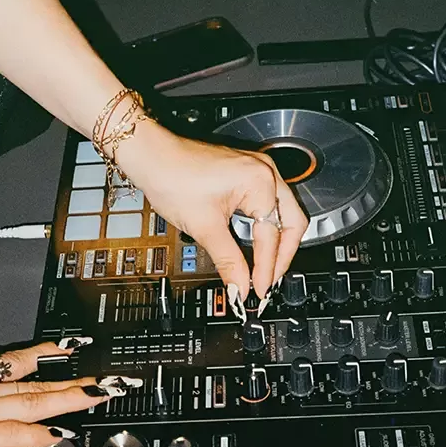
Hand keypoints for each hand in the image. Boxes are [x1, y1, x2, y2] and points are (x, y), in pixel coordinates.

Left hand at [117, 120, 307, 299]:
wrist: (152, 157)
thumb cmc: (172, 178)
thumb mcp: (204, 228)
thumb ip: (229, 262)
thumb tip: (240, 288)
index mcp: (260, 182)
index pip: (271, 237)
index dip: (266, 269)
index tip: (259, 289)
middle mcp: (266, 172)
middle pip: (292, 223)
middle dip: (282, 256)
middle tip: (268, 280)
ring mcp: (259, 170)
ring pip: (284, 213)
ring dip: (276, 242)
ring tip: (264, 267)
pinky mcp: (248, 173)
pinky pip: (270, 204)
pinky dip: (265, 227)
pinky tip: (256, 244)